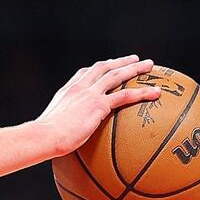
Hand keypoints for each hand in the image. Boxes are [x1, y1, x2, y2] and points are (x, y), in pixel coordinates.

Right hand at [36, 56, 159, 155]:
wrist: (44, 136)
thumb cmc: (44, 138)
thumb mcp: (50, 127)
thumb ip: (60, 127)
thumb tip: (62, 140)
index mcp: (67, 91)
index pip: (84, 73)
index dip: (98, 68)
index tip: (108, 65)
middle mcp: (79, 88)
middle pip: (104, 68)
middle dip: (120, 62)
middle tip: (135, 59)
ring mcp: (90, 94)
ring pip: (117, 75)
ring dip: (135, 69)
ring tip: (150, 66)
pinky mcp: (99, 105)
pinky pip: (125, 96)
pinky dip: (142, 92)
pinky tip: (156, 93)